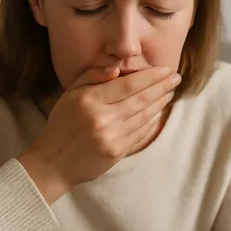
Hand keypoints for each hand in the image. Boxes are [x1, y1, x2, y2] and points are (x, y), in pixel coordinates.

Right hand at [19, 66, 180, 202]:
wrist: (53, 162)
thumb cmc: (61, 124)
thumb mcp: (70, 94)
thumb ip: (92, 76)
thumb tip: (118, 67)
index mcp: (89, 100)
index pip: (129, 84)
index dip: (151, 76)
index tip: (166, 70)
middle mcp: (103, 118)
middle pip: (141, 98)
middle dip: (162, 86)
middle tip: (176, 78)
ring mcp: (112, 137)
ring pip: (145, 116)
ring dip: (161, 102)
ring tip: (170, 92)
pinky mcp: (117, 152)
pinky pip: (141, 132)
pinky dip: (152, 120)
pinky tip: (158, 111)